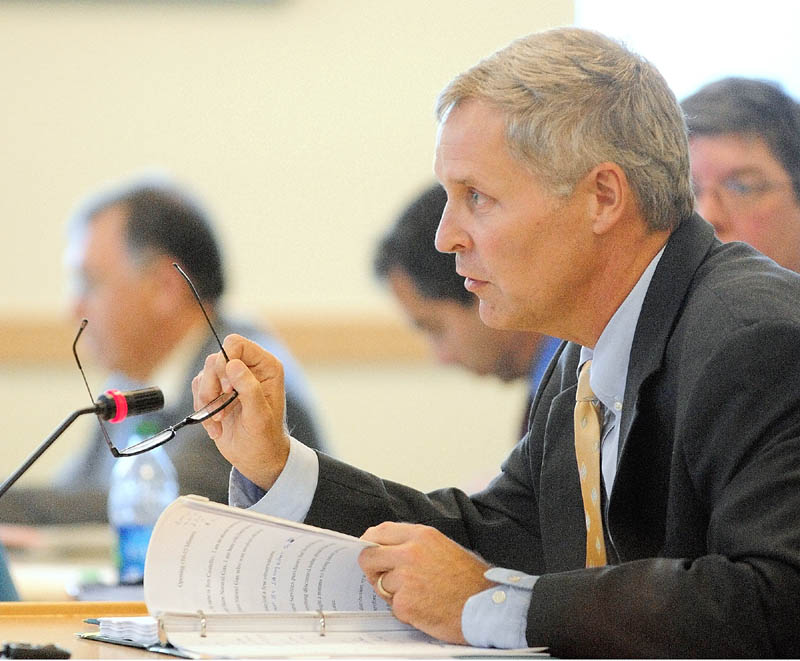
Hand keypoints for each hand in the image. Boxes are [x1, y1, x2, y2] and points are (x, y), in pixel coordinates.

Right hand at [192, 334, 290, 490]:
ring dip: (206, 400)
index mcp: (265, 366)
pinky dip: (202, 409)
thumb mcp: (259, 416)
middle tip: (222, 409)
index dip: (226, 361)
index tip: (228, 389)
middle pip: (215, 359)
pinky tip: (215, 425)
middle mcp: (248, 368)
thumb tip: (234, 365)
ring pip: (204, 374)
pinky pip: (198, 389)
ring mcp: (230, 379)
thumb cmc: (264, 438)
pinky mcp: (216, 391)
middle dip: (213, 386)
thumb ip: (249, 389)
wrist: (255, 457)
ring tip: (219, 420)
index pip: (237, 345)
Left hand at [358, 522, 494, 643]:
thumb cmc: (469, 579)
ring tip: (419, 594)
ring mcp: (406, 578)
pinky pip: (392, 606)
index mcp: (421, 536)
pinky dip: (404, 610)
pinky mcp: (406, 603)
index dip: (369, 542)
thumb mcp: (443, 547)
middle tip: (384, 578)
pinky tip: (424, 606)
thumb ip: (414, 544)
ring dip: (393, 593)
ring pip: (381, 584)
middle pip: (369, 557)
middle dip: (373, 569)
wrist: (486, 605)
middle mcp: (411, 553)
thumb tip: (386, 547)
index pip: (380, 531)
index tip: (367, 549)